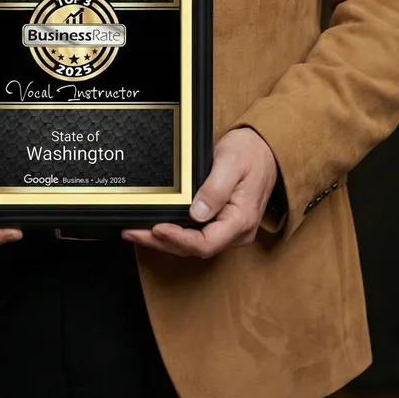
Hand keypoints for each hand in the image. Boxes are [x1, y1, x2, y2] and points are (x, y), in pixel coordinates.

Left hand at [121, 127, 277, 257]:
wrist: (265, 149)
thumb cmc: (251, 153)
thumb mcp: (232, 163)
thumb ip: (215, 189)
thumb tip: (196, 212)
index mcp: (240, 220)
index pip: (206, 243)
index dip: (178, 239)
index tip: (157, 228)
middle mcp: (235, 232)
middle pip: (194, 248)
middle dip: (161, 242)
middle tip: (132, 231)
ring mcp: (229, 230)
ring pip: (192, 245)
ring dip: (163, 241)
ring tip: (135, 231)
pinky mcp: (221, 224)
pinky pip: (195, 235)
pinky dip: (173, 234)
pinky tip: (154, 228)